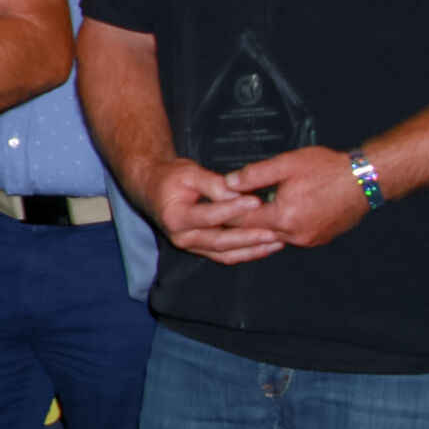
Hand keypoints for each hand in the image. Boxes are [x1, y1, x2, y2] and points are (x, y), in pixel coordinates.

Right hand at [132, 154, 284, 264]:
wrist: (151, 188)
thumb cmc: (170, 177)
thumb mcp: (189, 173)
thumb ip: (214, 184)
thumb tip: (239, 193)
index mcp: (176, 217)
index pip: (210, 216)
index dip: (234, 209)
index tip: (256, 201)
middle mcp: (181, 237)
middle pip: (220, 241)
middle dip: (250, 237)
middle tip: (274, 231)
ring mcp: (190, 246)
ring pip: (225, 254)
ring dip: (252, 250)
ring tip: (277, 242)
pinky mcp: (199, 249)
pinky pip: (225, 256)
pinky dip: (246, 253)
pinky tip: (265, 246)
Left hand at [221, 145, 372, 250]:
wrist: (365, 178)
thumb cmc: (327, 168)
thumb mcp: (286, 164)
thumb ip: (254, 175)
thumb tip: (228, 183)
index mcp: (284, 218)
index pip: (242, 221)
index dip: (225, 212)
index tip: (212, 206)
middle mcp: (296, 235)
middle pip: (257, 231)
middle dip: (241, 220)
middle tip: (224, 209)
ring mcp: (310, 240)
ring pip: (275, 235)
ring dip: (262, 224)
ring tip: (248, 210)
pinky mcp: (320, 239)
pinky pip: (292, 235)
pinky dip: (281, 226)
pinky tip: (277, 212)